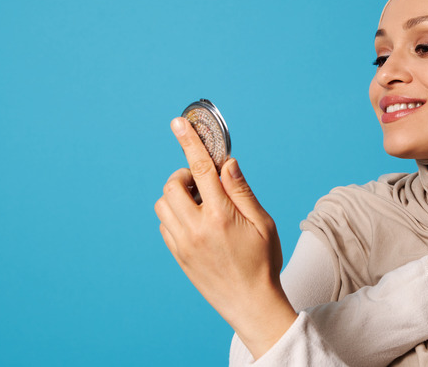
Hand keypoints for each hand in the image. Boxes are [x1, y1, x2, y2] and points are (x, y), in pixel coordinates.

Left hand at [154, 117, 296, 358]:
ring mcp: (183, 243)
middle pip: (173, 184)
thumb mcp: (263, 223)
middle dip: (186, 175)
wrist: (251, 304)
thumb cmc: (264, 262)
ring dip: (178, 195)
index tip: (179, 123)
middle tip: (205, 183)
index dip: (189, 142)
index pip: (202, 169)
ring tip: (202, 204)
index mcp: (222, 216)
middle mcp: (196, 228)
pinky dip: (175, 215)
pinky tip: (197, 222)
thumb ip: (242, 191)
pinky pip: (164, 224)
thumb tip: (227, 163)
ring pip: (163, 204)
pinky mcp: (177, 255)